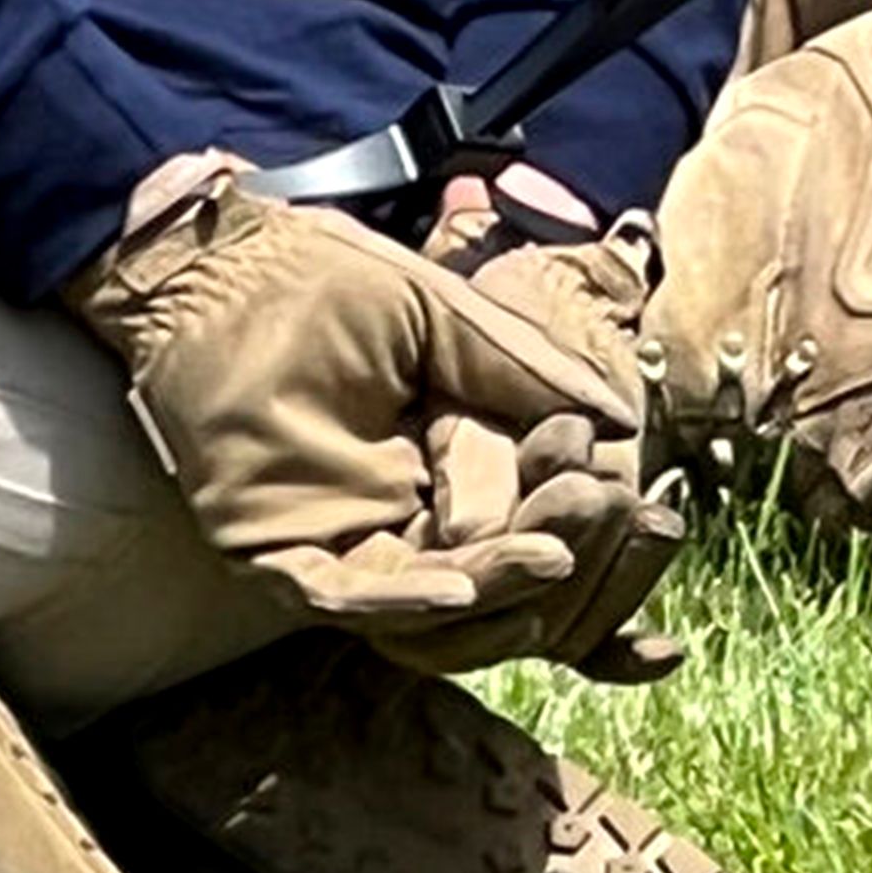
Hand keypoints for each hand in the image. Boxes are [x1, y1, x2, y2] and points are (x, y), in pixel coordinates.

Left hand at [68, 168, 680, 671]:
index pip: (539, 535)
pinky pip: (354, 599)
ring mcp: (342, 547)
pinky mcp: (281, 554)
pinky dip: (411, 600)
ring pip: (439, 611)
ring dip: (502, 587)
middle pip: (502, 587)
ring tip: (554, 553)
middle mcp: (401, 527)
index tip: (662, 527)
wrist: (210, 261)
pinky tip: (465, 580)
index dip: (601, 545)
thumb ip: (522, 367)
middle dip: (563, 559)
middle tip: (607, 513)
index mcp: (446, 477)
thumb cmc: (319, 279)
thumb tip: (621, 419)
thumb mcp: (440, 316)